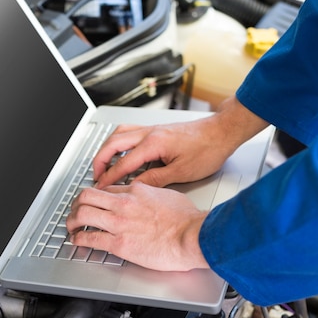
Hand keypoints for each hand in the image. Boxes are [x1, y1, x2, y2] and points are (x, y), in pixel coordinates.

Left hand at [66, 182, 209, 270]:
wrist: (192, 236)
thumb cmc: (187, 220)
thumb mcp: (168, 195)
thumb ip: (153, 194)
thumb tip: (150, 198)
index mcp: (137, 190)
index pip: (107, 188)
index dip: (97, 196)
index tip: (94, 202)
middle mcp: (124, 203)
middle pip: (87, 196)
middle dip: (77, 204)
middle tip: (75, 211)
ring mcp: (119, 223)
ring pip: (83, 213)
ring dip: (72, 220)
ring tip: (71, 226)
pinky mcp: (119, 243)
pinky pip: (90, 237)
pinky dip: (79, 239)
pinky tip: (77, 240)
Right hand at [93, 97, 269, 188]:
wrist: (222, 132)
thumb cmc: (208, 150)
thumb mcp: (182, 172)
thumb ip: (155, 179)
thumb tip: (136, 187)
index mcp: (153, 144)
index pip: (123, 164)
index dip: (109, 178)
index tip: (101, 188)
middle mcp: (149, 133)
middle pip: (112, 144)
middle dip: (100, 161)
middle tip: (95, 176)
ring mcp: (151, 129)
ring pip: (118, 134)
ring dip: (107, 149)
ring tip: (103, 164)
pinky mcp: (156, 129)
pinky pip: (128, 132)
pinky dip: (118, 142)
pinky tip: (120, 151)